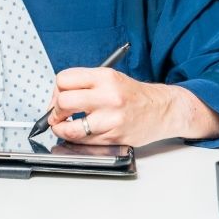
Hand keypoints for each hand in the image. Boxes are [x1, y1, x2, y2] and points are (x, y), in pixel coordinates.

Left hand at [47, 67, 218, 146]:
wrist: (163, 109)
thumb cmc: (134, 95)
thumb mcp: (110, 78)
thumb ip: (84, 84)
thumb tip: (56, 97)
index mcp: (105, 77)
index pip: (64, 80)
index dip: (56, 90)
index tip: (57, 97)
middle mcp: (108, 96)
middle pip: (64, 102)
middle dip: (55, 110)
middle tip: (58, 113)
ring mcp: (112, 119)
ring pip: (70, 128)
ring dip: (61, 129)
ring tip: (63, 126)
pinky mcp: (114, 137)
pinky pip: (84, 141)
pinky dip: (75, 139)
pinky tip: (78, 134)